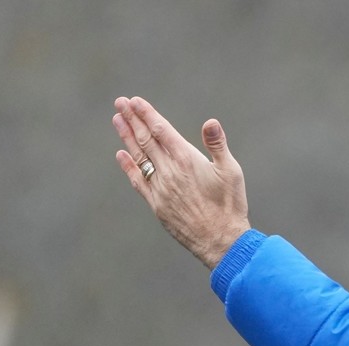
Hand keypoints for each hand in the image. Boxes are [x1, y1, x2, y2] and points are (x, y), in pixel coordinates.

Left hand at [113, 96, 250, 268]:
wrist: (220, 240)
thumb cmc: (230, 205)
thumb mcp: (231, 171)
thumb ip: (218, 145)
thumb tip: (210, 122)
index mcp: (186, 159)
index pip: (160, 129)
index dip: (147, 114)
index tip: (135, 101)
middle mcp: (169, 171)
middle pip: (145, 139)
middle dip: (132, 119)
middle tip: (120, 103)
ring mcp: (160, 188)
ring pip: (139, 156)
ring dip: (126, 137)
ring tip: (117, 120)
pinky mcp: (157, 204)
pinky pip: (137, 181)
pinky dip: (128, 166)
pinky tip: (121, 154)